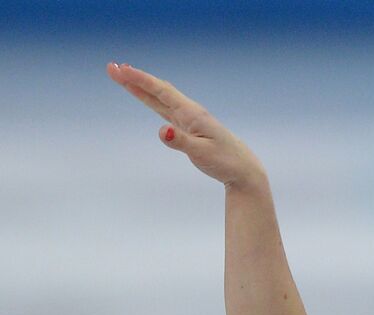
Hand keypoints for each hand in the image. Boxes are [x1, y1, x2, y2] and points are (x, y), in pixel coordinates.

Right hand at [106, 63, 266, 189]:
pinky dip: (152, 99)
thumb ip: (180, 142)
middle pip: (158, 90)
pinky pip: (165, 109)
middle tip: (112, 68)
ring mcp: (189, 119)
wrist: (244, 169)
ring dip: (140, 87)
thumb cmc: (225, 161)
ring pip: (160, 98)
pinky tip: (145, 96)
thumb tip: (162, 130)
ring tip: (121, 76)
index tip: (121, 69)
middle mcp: (190, 112)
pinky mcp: (189, 128)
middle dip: (135, 79)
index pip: (161, 92)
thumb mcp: (201, 154)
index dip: (140, 80)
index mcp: (192, 114)